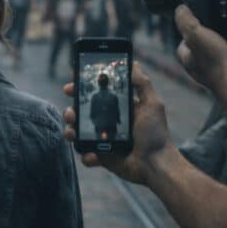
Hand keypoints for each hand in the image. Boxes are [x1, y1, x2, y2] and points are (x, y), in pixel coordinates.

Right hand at [63, 63, 171, 184]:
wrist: (156, 164)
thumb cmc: (156, 134)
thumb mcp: (153, 104)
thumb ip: (142, 83)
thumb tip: (133, 63)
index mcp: (117, 108)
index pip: (95, 94)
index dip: (81, 88)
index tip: (72, 84)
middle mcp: (107, 122)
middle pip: (81, 112)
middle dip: (70, 110)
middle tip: (71, 112)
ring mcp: (101, 139)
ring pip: (77, 132)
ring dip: (70, 131)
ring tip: (73, 132)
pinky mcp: (100, 156)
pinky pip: (85, 153)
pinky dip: (86, 154)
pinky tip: (94, 154)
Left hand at [174, 5, 226, 92]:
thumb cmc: (216, 62)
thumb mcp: (196, 34)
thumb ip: (186, 21)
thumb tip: (179, 9)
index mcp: (187, 59)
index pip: (181, 46)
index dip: (185, 35)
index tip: (191, 25)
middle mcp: (198, 68)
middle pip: (196, 52)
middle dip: (202, 41)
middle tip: (209, 31)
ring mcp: (215, 73)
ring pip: (212, 58)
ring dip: (216, 49)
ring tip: (223, 40)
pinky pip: (226, 63)